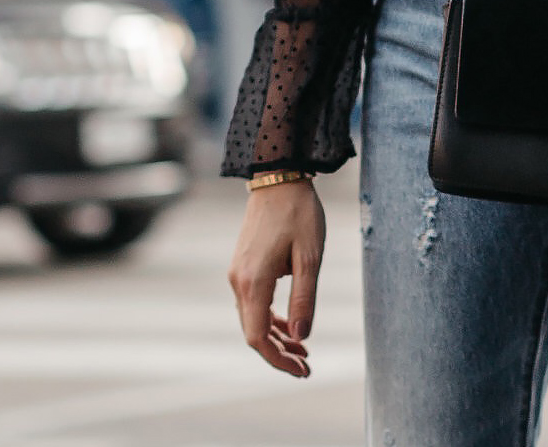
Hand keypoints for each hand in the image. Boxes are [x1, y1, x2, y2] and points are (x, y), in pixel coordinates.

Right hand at [228, 178, 325, 376]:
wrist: (278, 177)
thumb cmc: (298, 214)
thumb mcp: (310, 258)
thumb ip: (304, 298)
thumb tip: (303, 336)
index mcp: (253, 282)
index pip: (258, 337)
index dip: (278, 359)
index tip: (302, 370)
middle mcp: (238, 281)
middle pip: (253, 332)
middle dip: (279, 352)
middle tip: (307, 365)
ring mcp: (238, 273)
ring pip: (253, 318)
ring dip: (277, 336)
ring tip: (303, 349)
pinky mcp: (243, 265)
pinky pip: (253, 302)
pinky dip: (271, 318)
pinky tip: (291, 324)